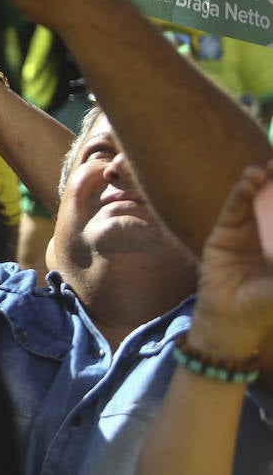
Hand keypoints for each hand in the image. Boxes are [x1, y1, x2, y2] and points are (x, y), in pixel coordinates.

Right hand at [187, 161, 272, 359]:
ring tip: (266, 170)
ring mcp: (246, 232)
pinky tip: (249, 183)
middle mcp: (268, 234)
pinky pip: (233, 209)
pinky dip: (240, 194)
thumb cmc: (264, 307)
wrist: (229, 321)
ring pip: (256, 200)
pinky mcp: (223, 234)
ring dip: (261, 182)